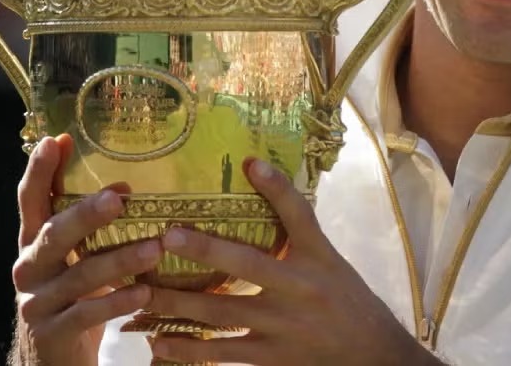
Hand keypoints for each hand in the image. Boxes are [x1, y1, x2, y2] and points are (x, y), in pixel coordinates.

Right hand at [12, 135, 163, 364]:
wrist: (53, 358)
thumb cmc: (75, 294)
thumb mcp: (78, 255)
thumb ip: (93, 224)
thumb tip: (125, 185)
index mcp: (35, 241)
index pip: (31, 200)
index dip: (40, 172)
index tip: (56, 141)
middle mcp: (30, 267)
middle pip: (54, 235)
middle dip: (85, 215)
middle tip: (118, 199)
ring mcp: (38, 302)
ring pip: (78, 276)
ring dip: (118, 261)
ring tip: (153, 249)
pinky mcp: (53, 333)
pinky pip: (86, 314)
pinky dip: (116, 302)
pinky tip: (144, 293)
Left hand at [146, 158, 440, 365]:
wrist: (369, 352)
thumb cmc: (345, 297)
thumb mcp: (329, 257)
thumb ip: (299, 227)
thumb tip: (264, 179)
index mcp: (317, 258)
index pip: (298, 215)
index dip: (276, 187)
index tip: (249, 163)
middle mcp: (298, 289)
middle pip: (246, 264)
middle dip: (203, 250)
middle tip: (164, 237)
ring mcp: (281, 327)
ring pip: (222, 312)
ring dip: (178, 302)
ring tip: (141, 291)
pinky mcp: (269, 357)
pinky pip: (221, 353)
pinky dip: (187, 348)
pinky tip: (158, 340)